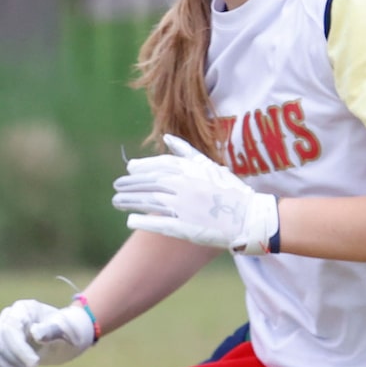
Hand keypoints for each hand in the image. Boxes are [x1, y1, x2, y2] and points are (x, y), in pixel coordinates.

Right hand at [0, 298, 95, 366]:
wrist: (68, 336)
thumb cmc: (70, 330)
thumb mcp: (67, 330)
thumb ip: (52, 329)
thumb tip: (35, 333)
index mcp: (24, 309)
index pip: (9, 329)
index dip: (18, 349)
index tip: (34, 365)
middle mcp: (8, 315)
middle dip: (12, 359)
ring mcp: (0, 327)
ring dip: (2, 366)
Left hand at [114, 134, 281, 252]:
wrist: (249, 217)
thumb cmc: (229, 191)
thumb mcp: (209, 166)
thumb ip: (186, 152)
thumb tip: (166, 138)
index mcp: (190, 171)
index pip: (157, 166)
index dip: (140, 168)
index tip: (129, 169)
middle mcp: (184, 187)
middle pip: (148, 184)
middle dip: (130, 184)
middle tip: (117, 187)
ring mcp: (184, 207)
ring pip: (148, 202)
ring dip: (129, 201)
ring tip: (116, 202)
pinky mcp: (185, 227)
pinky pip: (158, 223)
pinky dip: (142, 220)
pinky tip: (130, 219)